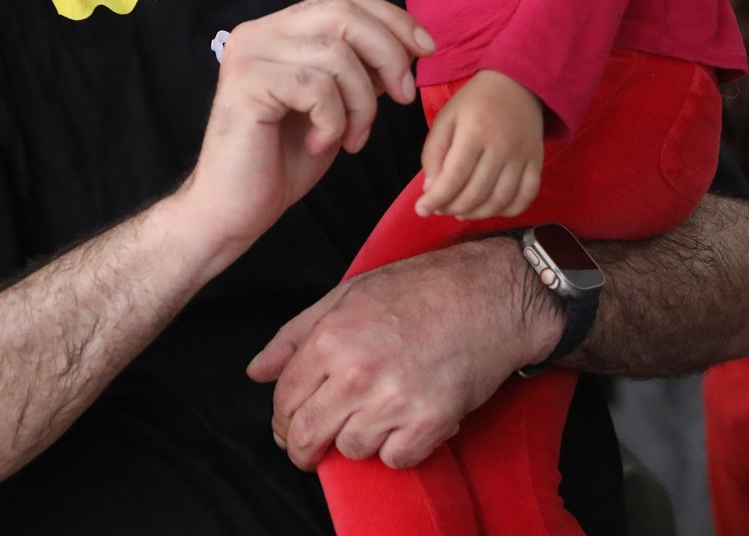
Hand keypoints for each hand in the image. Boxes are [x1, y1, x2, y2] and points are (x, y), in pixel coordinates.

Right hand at [173, 0, 432, 269]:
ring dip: (361, 102)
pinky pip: (317, 88)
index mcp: (278, 29)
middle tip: (402, 97)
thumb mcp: (336, 105)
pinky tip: (319, 144)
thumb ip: (359, 70)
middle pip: (343, 14)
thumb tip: (407, 45)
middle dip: (388, 54)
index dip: (391, 19)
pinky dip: (334, 121)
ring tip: (352, 137)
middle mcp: (259, 32)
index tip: (425, 51)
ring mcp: (248, 54)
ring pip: (336, 54)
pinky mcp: (246, 83)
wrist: (233, 209)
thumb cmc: (283, 160)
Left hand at [247, 238, 560, 469]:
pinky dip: (396, 448)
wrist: (490, 295)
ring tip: (370, 416)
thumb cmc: (420, 288)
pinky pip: (395, 459)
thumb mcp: (346, 295)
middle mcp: (358, 373)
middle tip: (309, 448)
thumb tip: (258, 370)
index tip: (287, 427)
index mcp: (331, 339)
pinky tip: (402, 422)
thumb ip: (294, 335)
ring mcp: (395, 401)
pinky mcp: (431, 422)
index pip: (286, 399)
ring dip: (355, 440)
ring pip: (351, 450)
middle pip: (308, 435)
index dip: (281, 419)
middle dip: (302, 449)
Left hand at [416, 69, 544, 219]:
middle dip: (453, 208)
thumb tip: (431, 190)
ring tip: (461, 211)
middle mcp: (501, 147)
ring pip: (500, 200)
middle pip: (476, 192)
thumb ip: (434, 153)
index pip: (455, 176)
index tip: (421, 210)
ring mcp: (523, 157)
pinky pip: (526, 197)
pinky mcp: (538, 162)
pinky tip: (490, 208)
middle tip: (441, 209)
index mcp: (474, 132)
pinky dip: (507, 211)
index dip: (437, 198)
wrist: (517, 84)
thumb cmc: (474, 102)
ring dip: (477, 214)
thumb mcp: (446, 119)